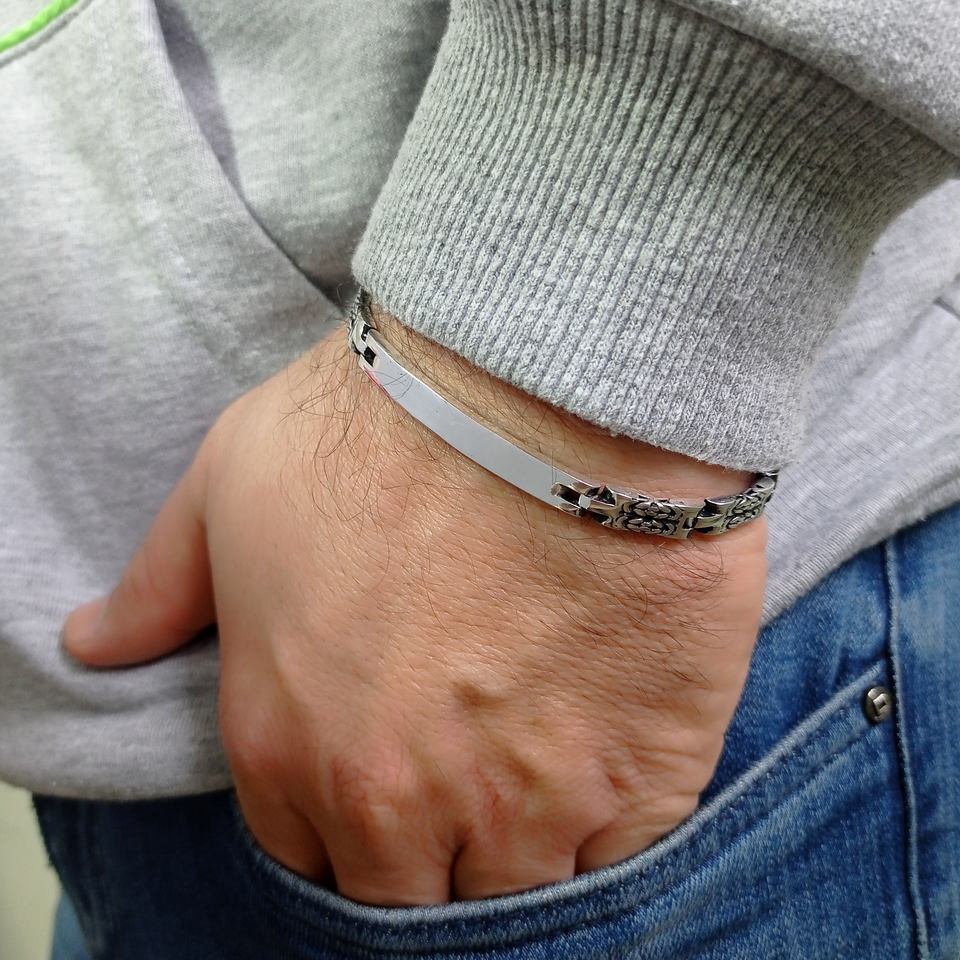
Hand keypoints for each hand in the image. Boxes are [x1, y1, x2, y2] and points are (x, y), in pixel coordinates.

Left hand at [64, 305, 766, 904]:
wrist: (543, 386)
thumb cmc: (382, 426)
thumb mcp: (231, 485)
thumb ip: (164, 587)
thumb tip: (94, 641)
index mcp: (290, 744)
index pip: (305, 856)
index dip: (341, 821)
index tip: (381, 772)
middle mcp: (402, 801)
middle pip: (405, 898)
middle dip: (425, 852)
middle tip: (462, 765)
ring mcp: (530, 803)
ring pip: (512, 894)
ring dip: (517, 843)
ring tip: (535, 754)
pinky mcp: (643, 776)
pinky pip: (617, 863)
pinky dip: (605, 833)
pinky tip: (601, 757)